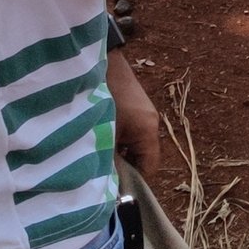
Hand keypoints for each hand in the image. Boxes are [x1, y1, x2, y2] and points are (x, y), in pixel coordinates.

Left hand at [106, 54, 161, 176]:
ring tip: (98, 157)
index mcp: (148, 132)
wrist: (102, 60)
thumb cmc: (104, 97)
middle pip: (142, 157)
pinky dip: (117, 139)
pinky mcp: (134, 107)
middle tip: (103, 174)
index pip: (149, 168)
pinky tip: (100, 138)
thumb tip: (106, 187)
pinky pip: (129, 132)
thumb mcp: (104, 133)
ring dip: (118, 152)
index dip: (134, 182)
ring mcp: (144, 114)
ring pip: (134, 145)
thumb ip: (107, 161)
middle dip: (124, 168)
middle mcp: (151, 123)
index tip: (115, 189)